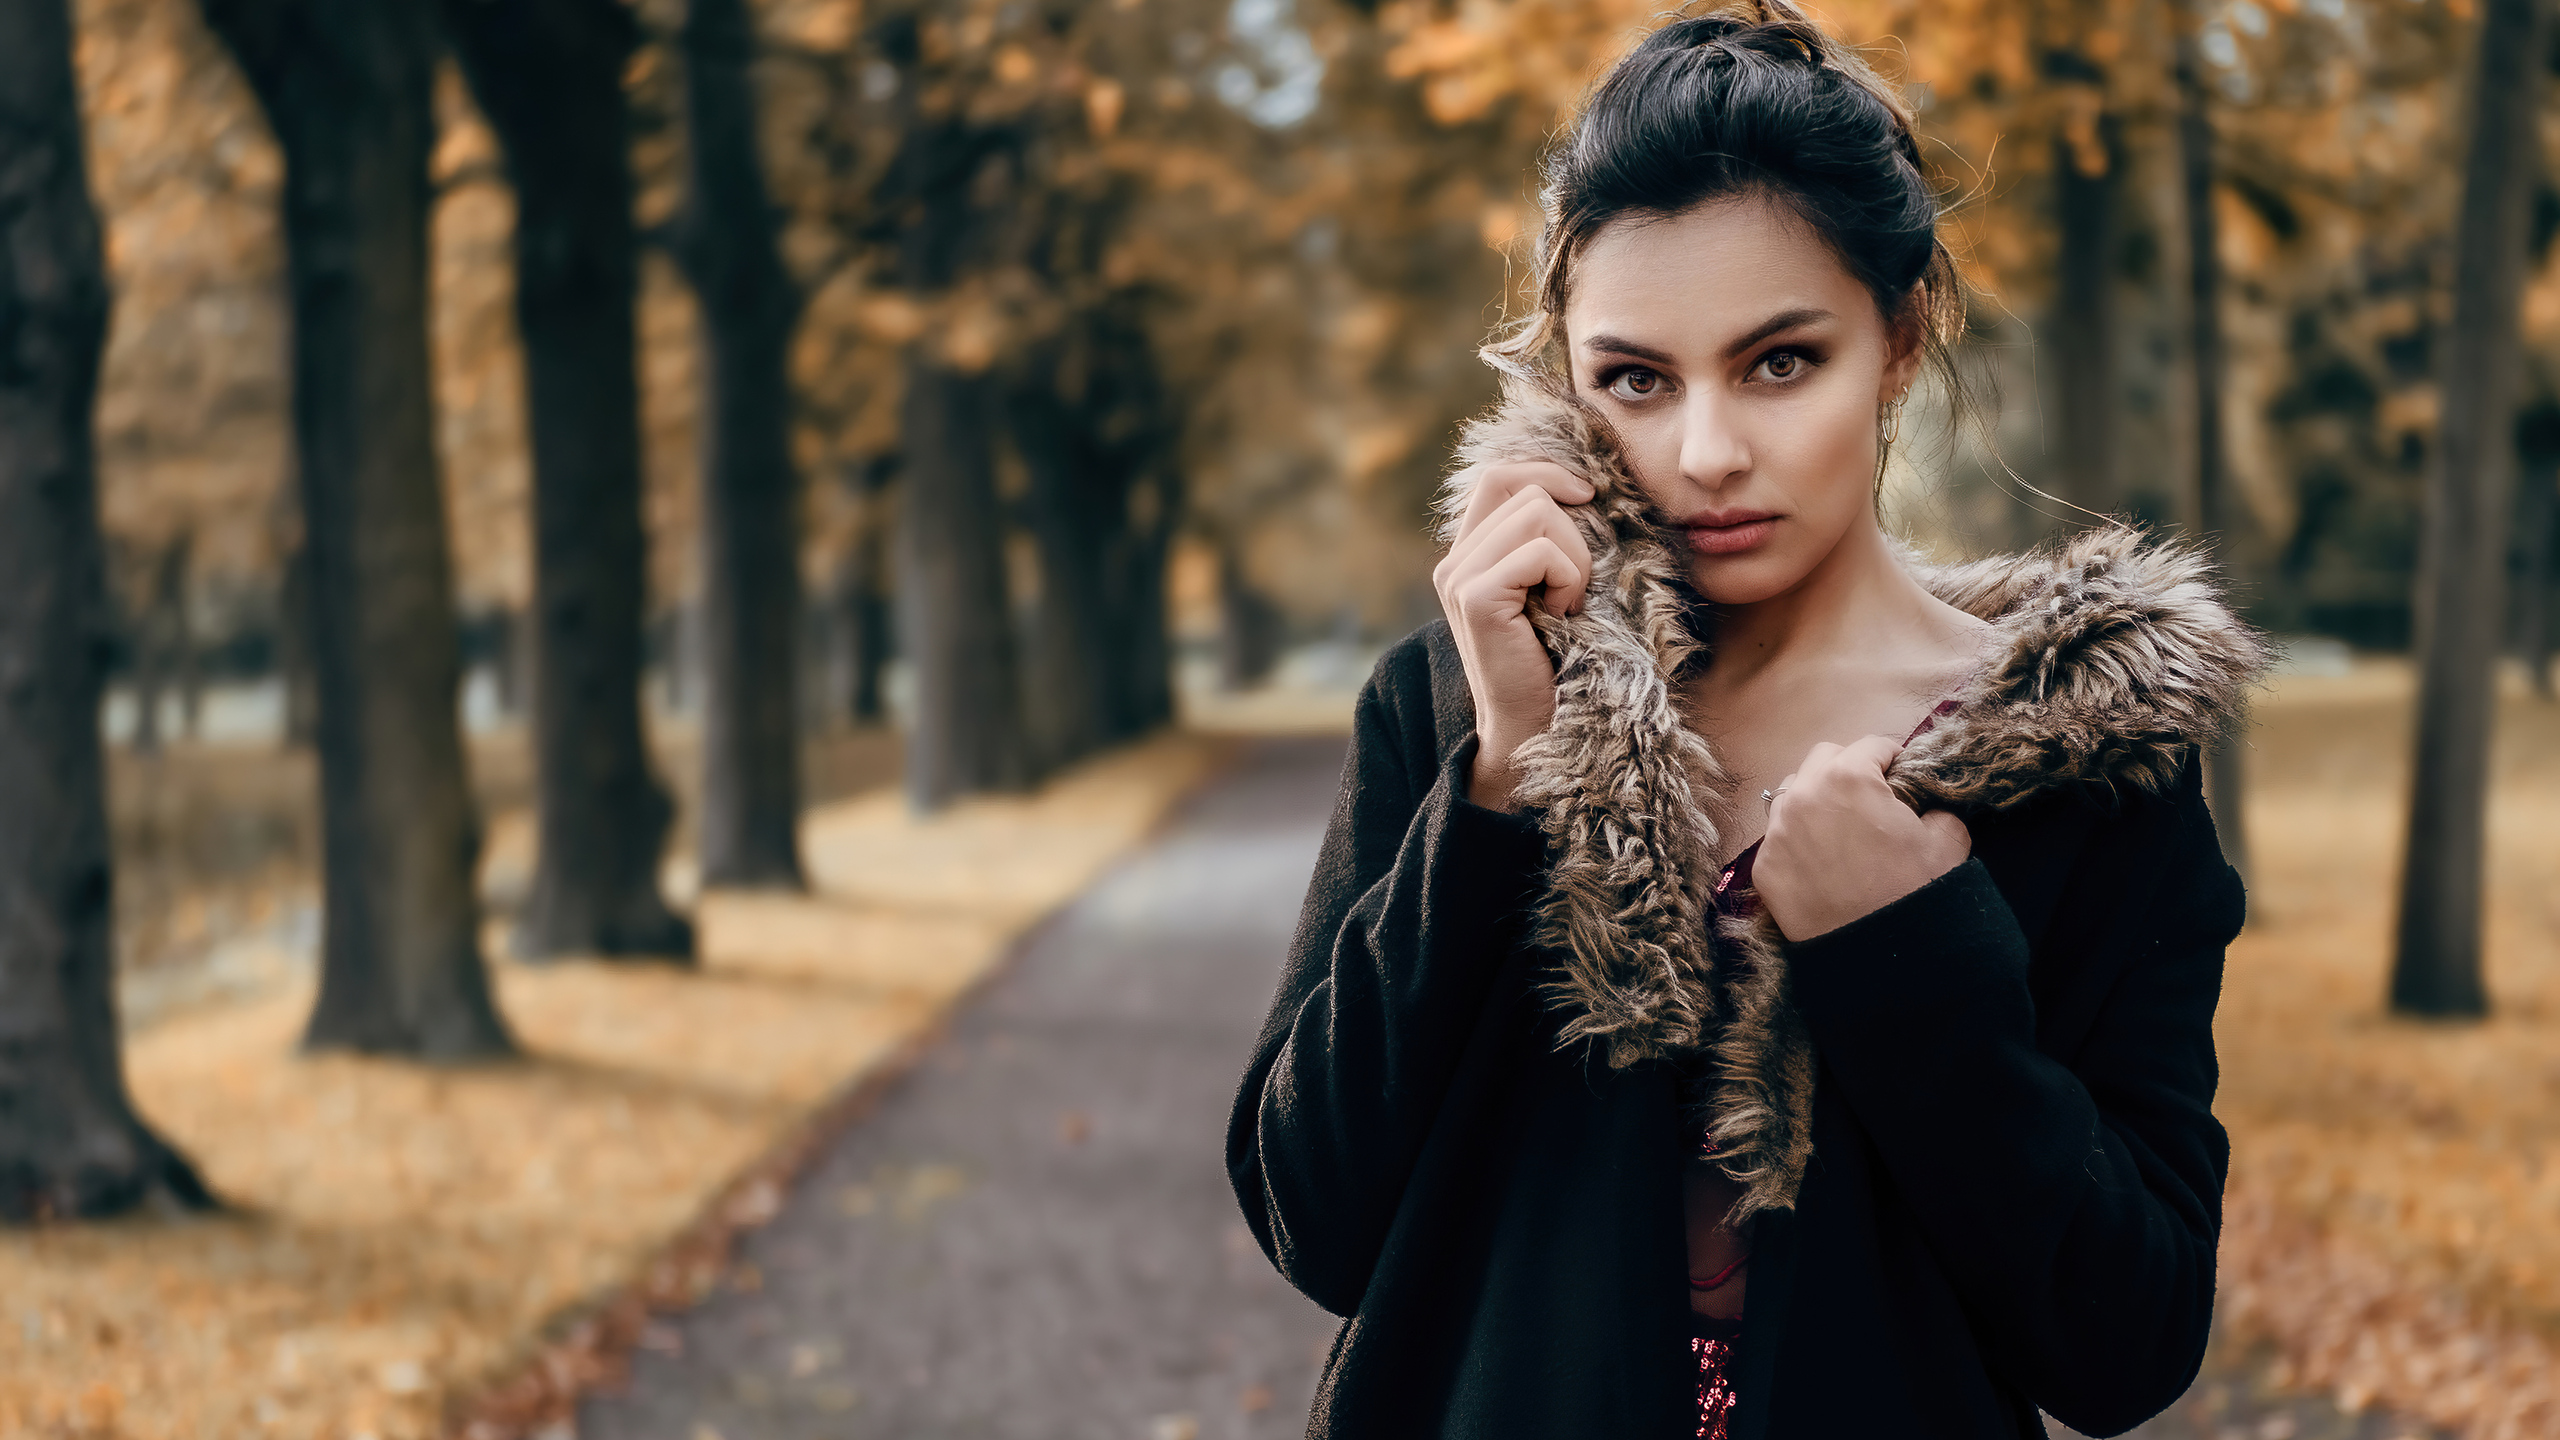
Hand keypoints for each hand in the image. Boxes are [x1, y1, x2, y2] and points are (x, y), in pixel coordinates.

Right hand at [1431, 460, 1594, 810]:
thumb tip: (1581, 487)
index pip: (1499, 477)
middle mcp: (1453, 562)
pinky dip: (1569, 580)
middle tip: (1571, 587)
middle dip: (1571, 529)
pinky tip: (1561, 617)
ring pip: (1538, 512)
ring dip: (1574, 557)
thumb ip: (1545, 541)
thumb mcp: (1548, 589)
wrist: (1531, 729)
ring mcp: (1459, 577)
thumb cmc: (1556, 661)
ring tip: (1565, 605)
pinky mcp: (1476, 597)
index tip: (1587, 496)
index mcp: (1467, 555)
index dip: (1546, 472)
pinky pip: (1542, 551)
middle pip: (1524, 489)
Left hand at [1752, 735, 1970, 942]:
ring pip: (1792, 792)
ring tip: (1841, 825)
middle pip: (1824, 759)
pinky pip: (1779, 836)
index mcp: (1849, 777)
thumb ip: (1934, 805)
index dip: (1892, 758)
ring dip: (1816, 798)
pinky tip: (1822, 859)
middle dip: (1849, 770)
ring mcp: (1777, 831)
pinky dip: (1799, 838)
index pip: (1871, 745)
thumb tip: (1922, 803)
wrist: (1881, 957)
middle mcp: (1803, 795)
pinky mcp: (1763, 866)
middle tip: (1871, 797)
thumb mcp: (1947, 839)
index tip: (1901, 773)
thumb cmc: (1917, 892)